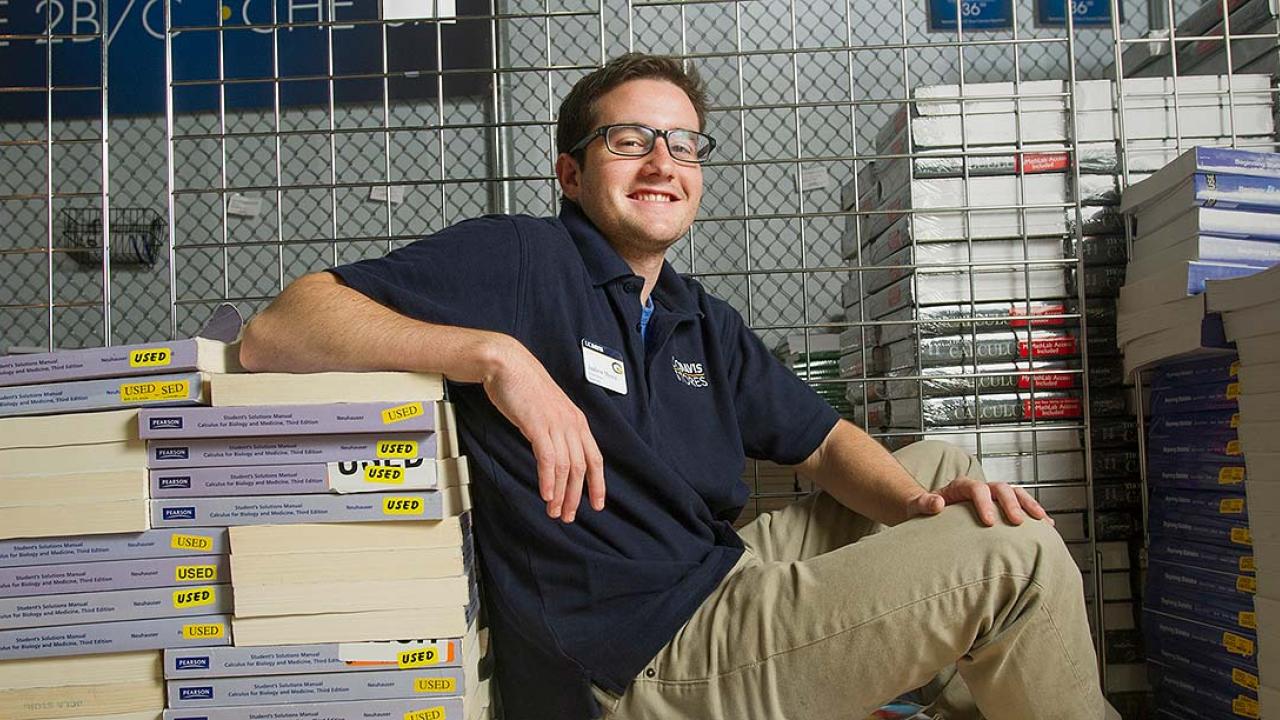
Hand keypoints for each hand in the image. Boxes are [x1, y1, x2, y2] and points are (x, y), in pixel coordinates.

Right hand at [481, 336, 604, 522]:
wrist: (507, 364)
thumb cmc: (523, 386)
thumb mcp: (547, 411)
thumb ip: (555, 431)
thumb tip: (555, 454)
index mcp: (577, 421)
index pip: (594, 458)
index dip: (598, 484)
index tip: (597, 505)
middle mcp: (571, 423)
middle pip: (581, 468)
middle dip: (577, 496)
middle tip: (569, 516)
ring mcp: (556, 424)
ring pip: (566, 467)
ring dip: (561, 494)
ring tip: (555, 511)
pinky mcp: (538, 425)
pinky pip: (548, 458)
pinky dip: (549, 480)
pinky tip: (546, 494)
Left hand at [905, 476, 1052, 527]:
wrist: (930, 510)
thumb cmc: (924, 509)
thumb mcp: (918, 506)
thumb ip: (925, 503)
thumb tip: (937, 503)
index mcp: (960, 486)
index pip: (976, 488)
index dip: (984, 503)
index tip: (989, 522)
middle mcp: (979, 487)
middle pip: (999, 488)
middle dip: (1010, 503)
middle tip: (1016, 522)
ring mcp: (992, 495)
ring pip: (1015, 493)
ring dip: (1029, 505)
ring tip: (1042, 521)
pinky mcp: (1000, 505)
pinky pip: (1021, 504)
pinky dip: (1034, 512)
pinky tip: (1046, 525)